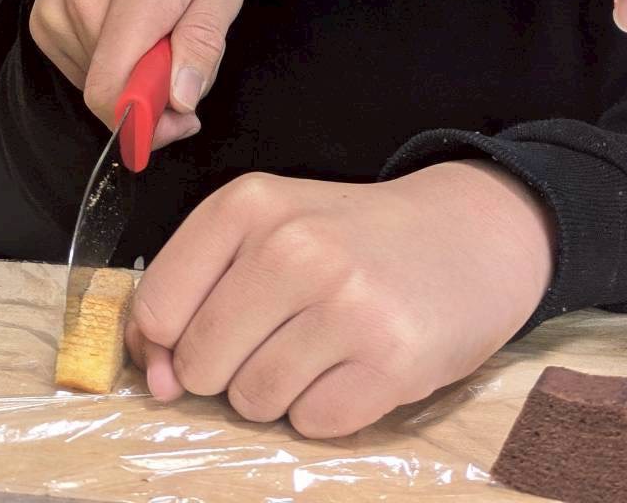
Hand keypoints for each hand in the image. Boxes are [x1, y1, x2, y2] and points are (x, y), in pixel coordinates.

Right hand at [29, 0, 242, 147]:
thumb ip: (204, 43)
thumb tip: (182, 100)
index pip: (113, 87)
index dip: (145, 125)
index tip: (178, 121)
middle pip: (108, 91)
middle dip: (149, 97)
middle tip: (178, 65)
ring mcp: (55, 7)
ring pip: (93, 83)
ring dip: (128, 76)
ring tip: (150, 33)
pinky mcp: (41, 18)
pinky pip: (76, 69)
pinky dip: (104, 63)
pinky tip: (122, 29)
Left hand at [125, 163, 554, 437]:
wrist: (469, 234)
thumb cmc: (350, 237)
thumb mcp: (268, 228)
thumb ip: (197, 289)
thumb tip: (158, 379)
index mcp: (250, 203)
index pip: (157, 306)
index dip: (163, 343)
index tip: (192, 339)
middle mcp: (294, 247)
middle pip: (200, 363)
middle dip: (228, 366)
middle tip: (279, 332)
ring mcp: (345, 304)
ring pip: (252, 400)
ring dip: (278, 389)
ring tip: (321, 344)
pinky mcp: (391, 360)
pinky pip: (312, 424)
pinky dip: (326, 408)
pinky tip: (355, 363)